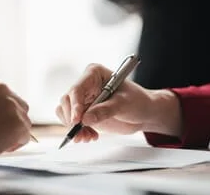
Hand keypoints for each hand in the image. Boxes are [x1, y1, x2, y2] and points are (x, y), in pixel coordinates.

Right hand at [55, 64, 181, 142]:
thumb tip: (85, 119)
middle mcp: (85, 84)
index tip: (77, 121)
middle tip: (80, 133)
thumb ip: (104, 110)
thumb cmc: (137, 101)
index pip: (77, 89)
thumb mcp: (123, 104)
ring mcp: (83, 98)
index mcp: (94, 73)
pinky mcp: (84, 111)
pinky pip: (72, 122)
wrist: (143, 112)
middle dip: (72, 119)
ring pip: (66, 112)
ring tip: (87, 137)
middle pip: (67, 101)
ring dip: (73, 128)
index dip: (75, 105)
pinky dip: (78, 131)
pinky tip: (90, 136)